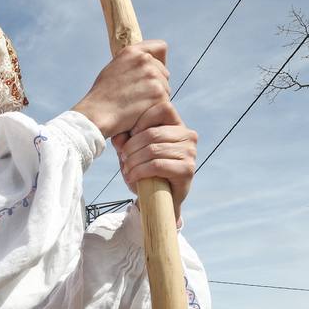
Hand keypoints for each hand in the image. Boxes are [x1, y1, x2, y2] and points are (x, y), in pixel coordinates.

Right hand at [72, 40, 170, 139]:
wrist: (96, 114)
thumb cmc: (102, 96)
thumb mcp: (113, 68)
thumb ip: (132, 63)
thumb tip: (147, 63)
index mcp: (133, 52)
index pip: (160, 47)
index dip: (160, 60)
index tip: (153, 72)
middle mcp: (145, 60)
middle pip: (164, 72)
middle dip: (156, 84)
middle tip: (138, 97)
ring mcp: (153, 77)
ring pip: (166, 88)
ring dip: (156, 99)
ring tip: (136, 106)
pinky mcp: (159, 94)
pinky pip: (165, 102)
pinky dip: (155, 110)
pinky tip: (141, 113)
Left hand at [112, 100, 196, 221]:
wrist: (159, 200)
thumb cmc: (147, 171)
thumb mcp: (133, 152)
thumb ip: (125, 140)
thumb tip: (117, 136)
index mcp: (178, 126)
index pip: (162, 109)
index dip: (141, 120)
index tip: (129, 137)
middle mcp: (188, 136)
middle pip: (152, 133)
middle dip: (131, 147)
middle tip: (123, 159)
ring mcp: (190, 153)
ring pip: (152, 150)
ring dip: (133, 161)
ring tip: (127, 170)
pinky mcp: (187, 169)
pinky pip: (157, 165)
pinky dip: (139, 171)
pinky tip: (132, 177)